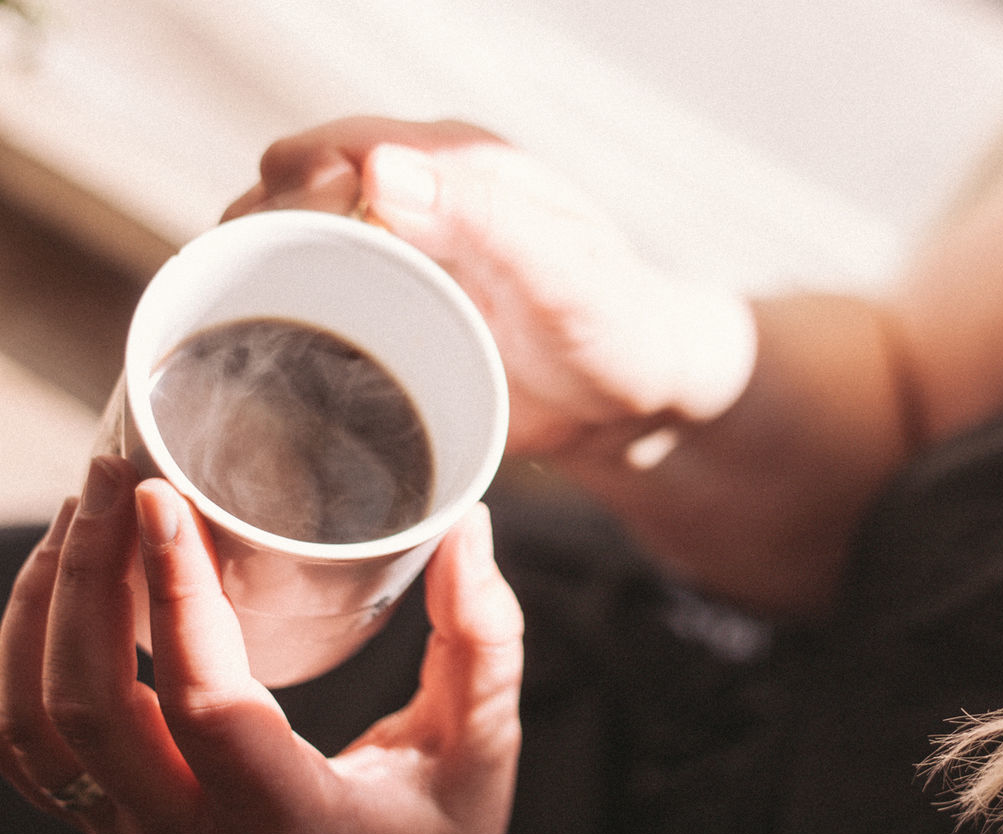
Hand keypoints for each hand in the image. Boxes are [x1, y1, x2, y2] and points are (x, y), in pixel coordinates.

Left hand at [0, 456, 522, 833]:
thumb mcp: (479, 754)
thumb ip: (483, 641)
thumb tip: (467, 527)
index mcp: (291, 819)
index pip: (207, 702)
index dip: (176, 592)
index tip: (164, 498)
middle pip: (88, 708)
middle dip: (87, 578)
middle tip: (116, 479)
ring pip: (35, 730)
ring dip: (41, 614)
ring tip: (85, 518)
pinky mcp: (119, 828)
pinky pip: (32, 752)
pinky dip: (23, 661)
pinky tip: (62, 591)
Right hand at [224, 117, 755, 455]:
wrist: (638, 400)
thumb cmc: (617, 330)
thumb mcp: (563, 274)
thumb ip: (484, 219)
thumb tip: (375, 165)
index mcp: (453, 167)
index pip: (330, 149)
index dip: (290, 192)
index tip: (288, 256)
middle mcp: (416, 203)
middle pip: (289, 198)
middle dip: (256, 242)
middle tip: (260, 312)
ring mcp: (398, 263)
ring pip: (290, 253)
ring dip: (258, 285)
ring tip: (249, 342)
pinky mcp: (392, 320)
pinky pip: (315, 309)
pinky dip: (282, 328)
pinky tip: (270, 368)